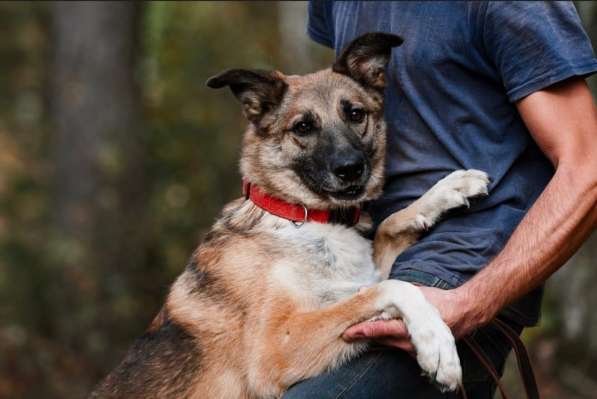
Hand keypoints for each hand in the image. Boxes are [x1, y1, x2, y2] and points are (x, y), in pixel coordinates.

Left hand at [342, 284, 497, 350]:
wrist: (462, 313)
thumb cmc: (437, 301)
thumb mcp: (411, 292)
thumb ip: (388, 292)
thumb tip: (364, 290)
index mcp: (409, 327)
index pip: (381, 330)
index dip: (363, 331)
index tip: (348, 332)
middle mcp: (410, 342)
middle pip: (381, 339)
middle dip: (364, 333)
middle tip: (348, 328)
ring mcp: (414, 350)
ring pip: (387, 344)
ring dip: (375, 336)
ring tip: (359, 327)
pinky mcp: (416, 354)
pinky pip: (396, 346)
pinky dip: (387, 338)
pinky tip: (379, 330)